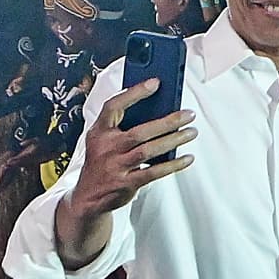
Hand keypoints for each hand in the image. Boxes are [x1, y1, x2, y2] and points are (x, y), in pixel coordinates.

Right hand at [59, 81, 194, 225]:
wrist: (87, 196)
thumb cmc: (103, 161)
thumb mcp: (103, 141)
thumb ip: (123, 126)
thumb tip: (159, 110)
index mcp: (99, 132)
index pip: (113, 106)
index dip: (134, 93)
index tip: (155, 82)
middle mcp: (105, 148)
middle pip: (139, 131)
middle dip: (167, 121)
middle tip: (188, 114)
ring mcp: (115, 166)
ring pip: (148, 150)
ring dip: (173, 140)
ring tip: (191, 132)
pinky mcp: (125, 184)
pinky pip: (153, 173)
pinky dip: (173, 165)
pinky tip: (187, 158)